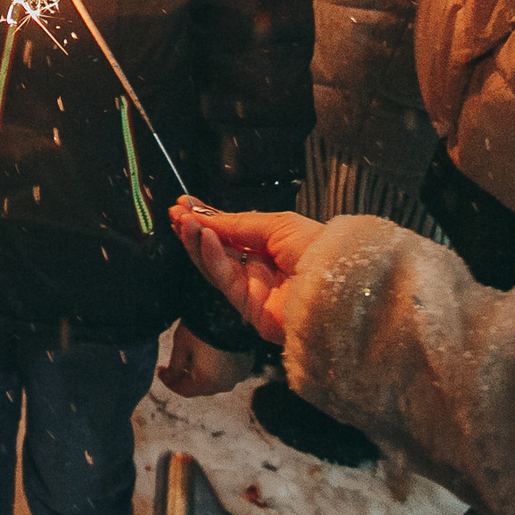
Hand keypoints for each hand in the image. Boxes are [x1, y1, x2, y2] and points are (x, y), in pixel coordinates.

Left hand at [157, 323, 255, 397]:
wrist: (230, 312)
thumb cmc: (201, 327)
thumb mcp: (181, 345)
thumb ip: (174, 366)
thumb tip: (168, 378)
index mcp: (206, 382)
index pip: (183, 390)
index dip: (169, 382)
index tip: (160, 371)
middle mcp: (224, 384)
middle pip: (199, 387)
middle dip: (184, 378)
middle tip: (173, 365)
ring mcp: (238, 376)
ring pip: (214, 381)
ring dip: (201, 374)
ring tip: (190, 358)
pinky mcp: (246, 366)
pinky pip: (227, 373)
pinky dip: (216, 368)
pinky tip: (208, 355)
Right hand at [168, 197, 322, 347]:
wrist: (340, 285)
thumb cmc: (318, 248)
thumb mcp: (277, 224)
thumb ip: (238, 223)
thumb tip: (206, 218)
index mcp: (271, 246)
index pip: (232, 232)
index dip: (208, 219)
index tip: (184, 206)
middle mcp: (260, 268)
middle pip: (219, 249)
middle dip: (195, 230)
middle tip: (174, 214)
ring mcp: (253, 289)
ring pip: (216, 265)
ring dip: (197, 242)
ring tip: (182, 222)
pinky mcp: (249, 308)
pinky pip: (225, 280)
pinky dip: (211, 257)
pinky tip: (203, 237)